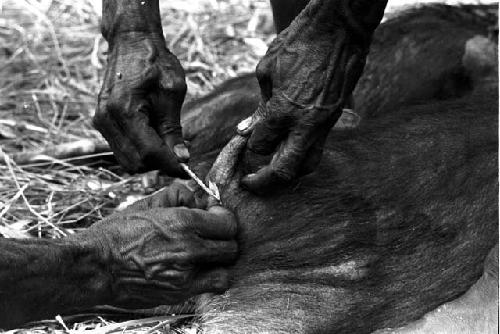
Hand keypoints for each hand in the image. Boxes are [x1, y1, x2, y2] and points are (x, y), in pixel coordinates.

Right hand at [82, 182, 237, 307]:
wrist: (94, 266)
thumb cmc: (116, 234)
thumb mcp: (146, 204)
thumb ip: (177, 196)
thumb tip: (198, 198)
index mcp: (182, 222)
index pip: (227, 222)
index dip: (223, 218)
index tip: (214, 216)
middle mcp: (189, 249)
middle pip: (231, 245)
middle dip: (224, 237)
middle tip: (210, 234)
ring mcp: (186, 274)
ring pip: (226, 266)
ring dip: (220, 259)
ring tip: (206, 254)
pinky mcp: (180, 293)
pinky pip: (215, 286)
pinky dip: (213, 277)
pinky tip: (200, 270)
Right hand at [94, 32, 188, 175]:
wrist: (131, 42)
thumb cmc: (154, 62)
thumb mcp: (171, 93)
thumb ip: (173, 129)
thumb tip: (182, 158)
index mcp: (124, 110)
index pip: (149, 153)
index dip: (170, 165)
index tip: (188, 170)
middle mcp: (107, 119)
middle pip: (136, 162)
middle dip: (160, 164)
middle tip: (181, 157)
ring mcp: (102, 121)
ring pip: (127, 160)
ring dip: (150, 160)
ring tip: (170, 146)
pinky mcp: (103, 122)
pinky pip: (122, 149)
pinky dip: (140, 151)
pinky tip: (156, 138)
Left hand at [237, 0, 385, 192]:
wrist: (340, 29)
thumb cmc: (299, 43)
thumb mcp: (268, 71)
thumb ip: (258, 107)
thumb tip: (245, 129)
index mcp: (283, 110)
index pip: (260, 144)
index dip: (249, 146)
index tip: (244, 143)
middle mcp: (305, 123)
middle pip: (284, 169)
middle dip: (264, 182)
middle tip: (251, 183)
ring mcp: (324, 123)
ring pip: (308, 165)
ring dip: (289, 174)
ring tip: (273, 172)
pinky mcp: (335, 118)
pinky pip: (318, 148)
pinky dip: (303, 156)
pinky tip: (292, 150)